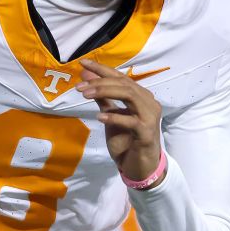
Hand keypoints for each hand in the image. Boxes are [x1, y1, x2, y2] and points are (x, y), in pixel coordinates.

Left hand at [78, 58, 163, 184]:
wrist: (140, 167)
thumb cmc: (127, 141)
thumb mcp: (111, 116)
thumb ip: (102, 97)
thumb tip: (87, 77)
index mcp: (141, 96)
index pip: (120, 77)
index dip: (102, 69)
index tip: (82, 63)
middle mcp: (148, 102)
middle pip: (124, 84)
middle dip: (100, 82)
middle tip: (79, 86)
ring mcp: (150, 117)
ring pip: (129, 95)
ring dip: (106, 92)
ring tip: (86, 95)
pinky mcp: (147, 132)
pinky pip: (131, 121)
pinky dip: (115, 117)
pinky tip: (100, 117)